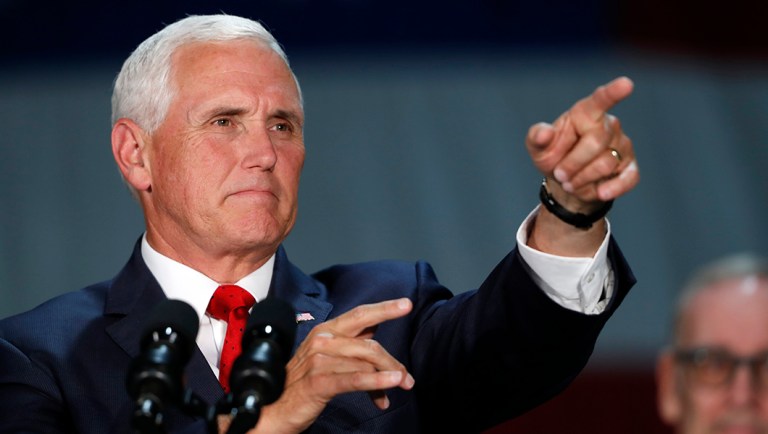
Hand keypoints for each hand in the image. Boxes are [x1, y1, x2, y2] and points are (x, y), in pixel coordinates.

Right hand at [241, 298, 414, 432]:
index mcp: (326, 331)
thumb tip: (375, 329)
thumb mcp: (326, 356)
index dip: (384, 309)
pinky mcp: (319, 382)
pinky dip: (377, 382)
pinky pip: (355, 379)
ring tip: (401, 386)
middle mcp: (322, 340)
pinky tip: (391, 385)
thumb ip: (350, 342)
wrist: (273, 409)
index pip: (359, 315)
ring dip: (388, 376)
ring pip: (366, 363)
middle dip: (393, 360)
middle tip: (408, 377)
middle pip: (369, 344)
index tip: (406, 304)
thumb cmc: (301, 383)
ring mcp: (319, 360)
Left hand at [526, 76, 639, 207]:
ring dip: (582, 179)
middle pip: (595, 143)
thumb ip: (537, 137)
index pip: (600, 100)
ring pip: (606, 164)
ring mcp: (623, 145)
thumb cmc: (554, 155)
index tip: (626, 84)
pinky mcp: (630, 167)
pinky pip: (627, 179)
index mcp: (585, 113)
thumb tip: (544, 132)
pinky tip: (600, 191)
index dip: (613, 92)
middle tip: (560, 174)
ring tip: (571, 182)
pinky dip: (612, 188)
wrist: (566, 182)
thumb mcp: (538, 147)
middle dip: (573, 164)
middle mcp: (609, 125)